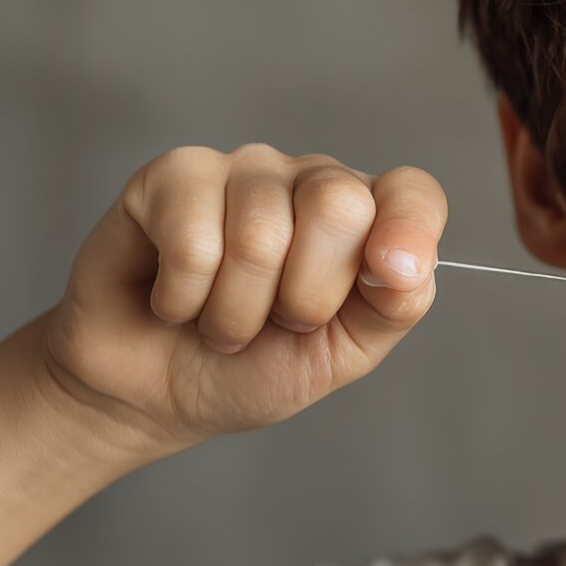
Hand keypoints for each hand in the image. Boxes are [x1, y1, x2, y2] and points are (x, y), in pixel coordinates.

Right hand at [35, 143, 448, 459]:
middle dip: (304, 296)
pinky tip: (175, 297)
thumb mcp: (343, 353)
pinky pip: (193, 242)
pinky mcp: (173, 175)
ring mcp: (244, 169)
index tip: (389, 279)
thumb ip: (394, 306)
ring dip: (235, 313)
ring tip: (219, 318)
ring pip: (260, 236)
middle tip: (277, 320)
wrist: (153, 396)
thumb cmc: (253, 369)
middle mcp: (311, 179)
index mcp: (367, 218)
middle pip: (338, 204)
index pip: (412, 193)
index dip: (408, 232)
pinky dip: (183, 298)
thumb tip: (407, 266)